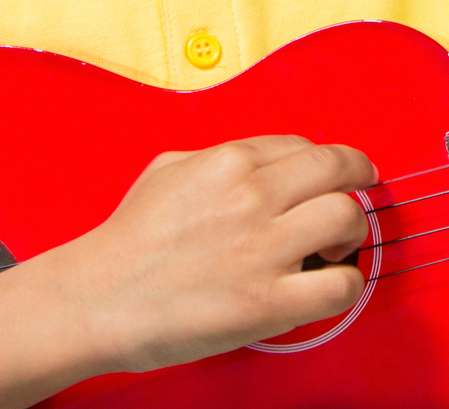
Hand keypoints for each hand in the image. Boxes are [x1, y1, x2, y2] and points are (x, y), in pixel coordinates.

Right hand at [47, 135, 375, 374]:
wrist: (93, 302)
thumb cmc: (126, 244)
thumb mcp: (168, 170)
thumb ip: (220, 157)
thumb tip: (262, 160)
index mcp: (228, 161)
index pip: (306, 145)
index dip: (327, 162)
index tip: (334, 175)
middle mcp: (252, 197)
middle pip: (339, 170)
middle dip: (355, 183)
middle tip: (353, 199)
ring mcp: (263, 249)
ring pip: (348, 218)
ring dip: (350, 234)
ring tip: (333, 248)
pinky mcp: (267, 303)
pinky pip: (340, 286)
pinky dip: (344, 286)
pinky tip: (324, 285)